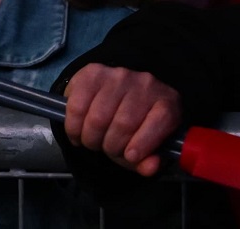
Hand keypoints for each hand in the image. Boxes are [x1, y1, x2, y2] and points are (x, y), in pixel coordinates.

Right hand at [62, 63, 182, 175]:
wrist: (121, 96)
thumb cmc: (137, 127)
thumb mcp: (148, 148)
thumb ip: (149, 162)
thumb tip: (149, 167)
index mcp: (167, 103)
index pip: (160, 121)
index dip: (144, 143)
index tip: (131, 156)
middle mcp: (145, 84)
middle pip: (124, 123)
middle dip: (111, 146)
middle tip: (107, 149)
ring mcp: (118, 75)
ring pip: (98, 118)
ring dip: (90, 139)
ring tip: (92, 141)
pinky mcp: (92, 72)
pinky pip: (77, 106)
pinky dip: (73, 127)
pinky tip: (78, 132)